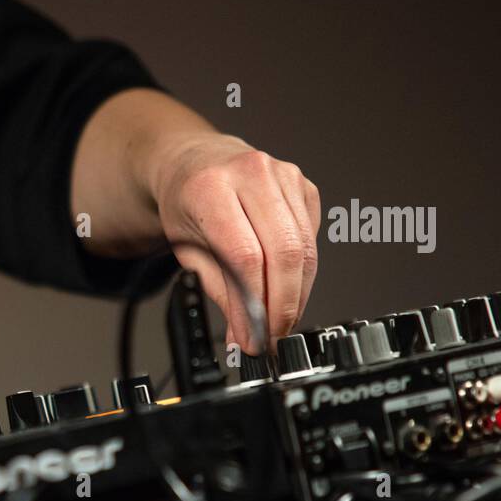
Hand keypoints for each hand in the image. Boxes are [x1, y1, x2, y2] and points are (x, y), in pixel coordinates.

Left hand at [150, 133, 320, 353]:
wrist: (196, 163)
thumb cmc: (188, 204)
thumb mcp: (186, 250)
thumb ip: (218, 292)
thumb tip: (243, 334)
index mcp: (212, 188)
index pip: (245, 257)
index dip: (254, 304)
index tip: (252, 337)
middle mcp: (252, 174)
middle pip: (285, 253)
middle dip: (283, 305)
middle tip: (271, 337)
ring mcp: (284, 176)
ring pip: (306, 249)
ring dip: (296, 295)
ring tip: (279, 322)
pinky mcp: (305, 186)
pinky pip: (313, 239)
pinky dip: (302, 273)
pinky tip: (285, 287)